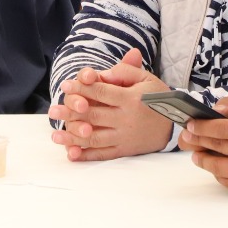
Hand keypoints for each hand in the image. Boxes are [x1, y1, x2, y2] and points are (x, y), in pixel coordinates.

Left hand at [47, 47, 172, 160]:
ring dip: (73, 137)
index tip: (65, 85)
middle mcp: (126, 119)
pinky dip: (86, 156)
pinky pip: (103, 154)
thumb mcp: (145, 78)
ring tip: (55, 135)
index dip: (82, 88)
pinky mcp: (124, 150)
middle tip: (52, 111)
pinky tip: (71, 154)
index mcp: (131, 99)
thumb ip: (124, 71)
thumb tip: (101, 73)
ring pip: (95, 137)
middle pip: (94, 115)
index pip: (102, 92)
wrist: (175, 124)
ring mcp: (124, 136)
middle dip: (70, 113)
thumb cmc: (157, 97)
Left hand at [178, 96, 227, 199]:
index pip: (219, 127)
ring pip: (216, 166)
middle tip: (185, 135)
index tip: (190, 122)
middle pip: (214, 144)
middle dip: (195, 139)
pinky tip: (215, 167)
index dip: (201, 125)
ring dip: (202, 158)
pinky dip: (217, 173)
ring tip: (196, 153)